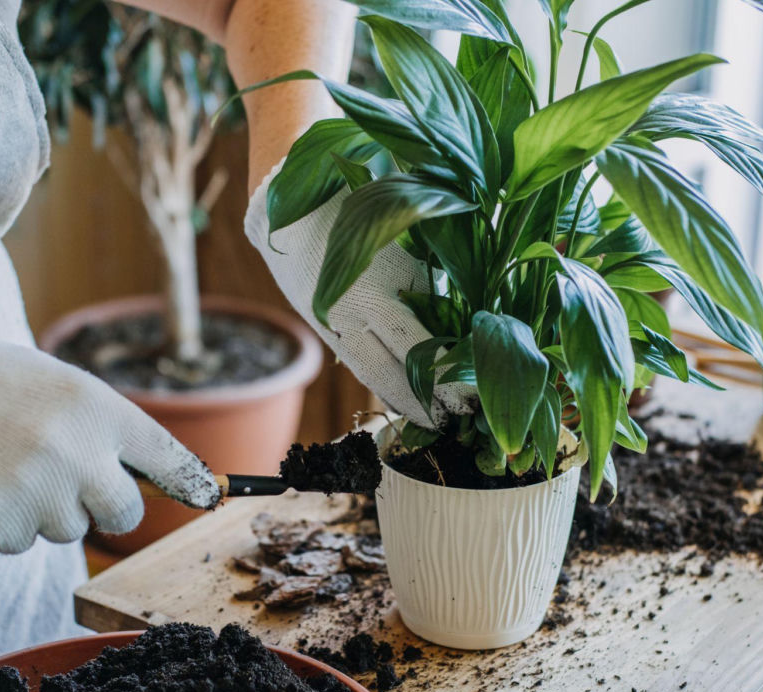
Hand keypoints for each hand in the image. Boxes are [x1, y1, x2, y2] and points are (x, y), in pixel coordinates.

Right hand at [0, 324, 219, 553]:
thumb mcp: (66, 387)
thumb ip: (110, 429)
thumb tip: (155, 481)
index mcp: (99, 408)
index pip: (166, 455)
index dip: (192, 482)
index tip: (208, 498)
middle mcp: (78, 450)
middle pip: (125, 513)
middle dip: (108, 508)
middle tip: (72, 480)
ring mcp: (39, 489)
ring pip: (70, 529)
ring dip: (48, 510)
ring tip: (11, 465)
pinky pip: (23, 542)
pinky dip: (7, 522)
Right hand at [246, 172, 473, 428]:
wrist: (291, 198)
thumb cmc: (362, 202)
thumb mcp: (405, 236)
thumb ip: (429, 280)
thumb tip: (461, 321)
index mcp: (376, 288)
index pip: (419, 350)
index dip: (445, 380)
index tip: (472, 398)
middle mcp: (352, 314)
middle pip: (394, 375)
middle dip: (426, 403)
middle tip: (456, 421)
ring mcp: (333, 323)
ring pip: (371, 375)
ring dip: (401, 399)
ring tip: (429, 419)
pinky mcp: (321, 324)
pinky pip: (355, 362)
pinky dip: (378, 381)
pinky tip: (399, 394)